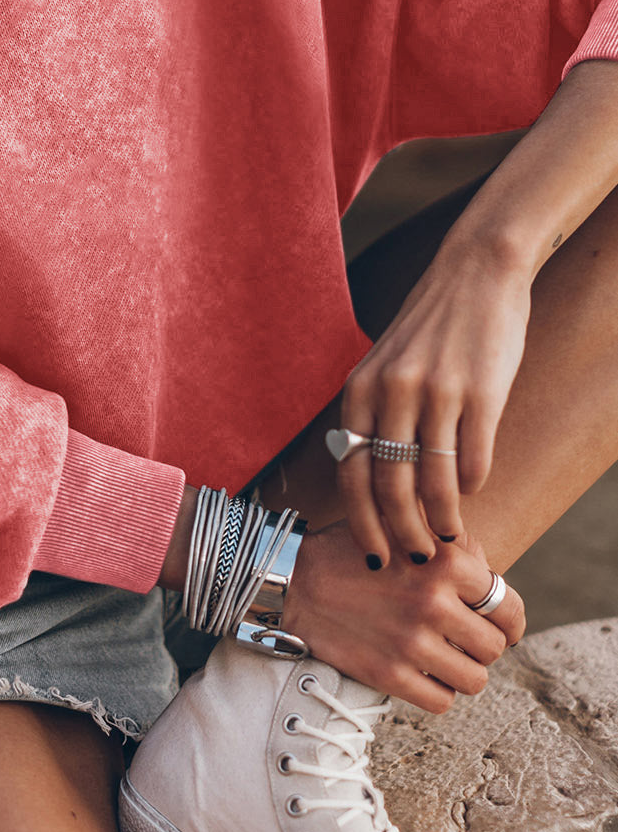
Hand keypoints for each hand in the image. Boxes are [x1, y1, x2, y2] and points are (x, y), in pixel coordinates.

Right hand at [279, 520, 525, 713]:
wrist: (294, 581)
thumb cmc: (354, 553)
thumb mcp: (405, 530)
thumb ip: (454, 547)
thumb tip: (493, 579)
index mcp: (445, 563)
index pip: (508, 607)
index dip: (510, 621)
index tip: (501, 627)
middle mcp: (433, 603)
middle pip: (494, 647)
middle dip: (482, 646)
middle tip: (463, 641)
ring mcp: (412, 643)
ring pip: (475, 680)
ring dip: (464, 672)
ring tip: (445, 659)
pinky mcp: (388, 674)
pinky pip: (442, 702)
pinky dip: (438, 693)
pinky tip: (423, 675)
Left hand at [338, 243, 530, 564]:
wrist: (476, 272)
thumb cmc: (429, 328)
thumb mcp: (383, 366)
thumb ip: (374, 416)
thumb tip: (373, 482)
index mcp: (360, 389)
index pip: (351, 473)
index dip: (362, 521)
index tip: (374, 554)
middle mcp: (392, 392)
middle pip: (389, 487)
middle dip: (402, 534)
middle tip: (416, 558)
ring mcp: (437, 392)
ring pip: (434, 482)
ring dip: (442, 519)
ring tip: (450, 537)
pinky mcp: (481, 392)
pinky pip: (473, 458)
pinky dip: (472, 484)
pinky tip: (473, 490)